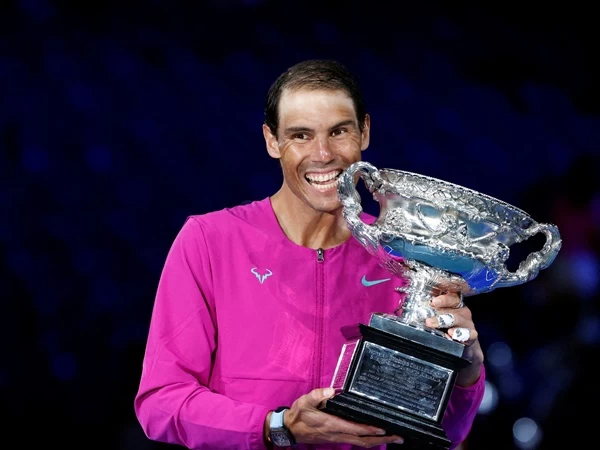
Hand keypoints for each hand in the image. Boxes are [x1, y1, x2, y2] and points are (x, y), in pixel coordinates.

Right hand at [284, 387, 403, 446]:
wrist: (291, 429)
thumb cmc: (299, 414)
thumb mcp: (305, 401)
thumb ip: (318, 395)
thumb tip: (331, 390)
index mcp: (332, 424)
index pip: (355, 429)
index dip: (370, 430)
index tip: (384, 428)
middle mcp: (337, 434)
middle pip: (364, 440)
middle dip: (382, 439)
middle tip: (398, 437)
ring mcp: (338, 438)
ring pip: (361, 442)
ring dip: (378, 441)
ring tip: (392, 438)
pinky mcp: (336, 438)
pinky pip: (356, 441)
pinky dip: (368, 440)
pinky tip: (375, 437)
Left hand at [425, 292, 483, 386]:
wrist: (462, 349)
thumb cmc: (444, 331)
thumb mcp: (436, 320)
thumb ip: (424, 313)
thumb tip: (404, 311)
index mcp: (453, 304)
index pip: (449, 294)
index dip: (442, 296)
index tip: (433, 300)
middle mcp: (462, 311)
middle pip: (452, 306)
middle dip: (438, 311)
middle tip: (427, 318)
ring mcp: (468, 323)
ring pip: (458, 318)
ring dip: (445, 320)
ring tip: (433, 324)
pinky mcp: (472, 336)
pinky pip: (469, 334)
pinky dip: (460, 334)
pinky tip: (452, 335)